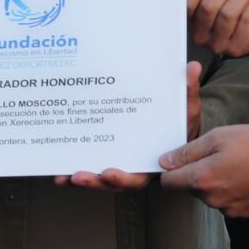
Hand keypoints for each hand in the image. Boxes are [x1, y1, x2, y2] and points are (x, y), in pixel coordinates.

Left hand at [56, 63, 202, 191]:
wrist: (172, 127)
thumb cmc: (179, 122)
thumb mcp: (186, 108)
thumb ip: (187, 91)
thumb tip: (191, 67)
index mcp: (151, 162)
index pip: (138, 175)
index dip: (123, 177)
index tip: (109, 172)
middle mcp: (132, 167)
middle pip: (112, 181)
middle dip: (95, 180)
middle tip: (78, 175)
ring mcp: (117, 163)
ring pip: (97, 177)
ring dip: (80, 179)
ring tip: (62, 176)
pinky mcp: (104, 155)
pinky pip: (88, 164)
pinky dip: (71, 170)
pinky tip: (56, 172)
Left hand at [158, 124, 248, 217]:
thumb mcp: (218, 137)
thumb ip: (187, 152)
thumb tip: (163, 162)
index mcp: (202, 180)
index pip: (167, 182)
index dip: (170, 169)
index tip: (180, 157)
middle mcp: (212, 200)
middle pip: (189, 187)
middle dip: (196, 172)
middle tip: (218, 153)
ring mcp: (228, 209)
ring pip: (208, 194)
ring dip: (214, 181)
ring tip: (235, 162)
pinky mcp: (243, 213)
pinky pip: (225, 201)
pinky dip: (229, 189)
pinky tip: (245, 174)